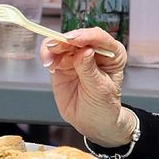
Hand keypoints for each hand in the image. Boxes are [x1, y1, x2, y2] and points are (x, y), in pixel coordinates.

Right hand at [41, 28, 129, 145]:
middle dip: (64, 41)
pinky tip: (48, 64)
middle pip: (77, 37)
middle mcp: (94, 51)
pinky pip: (51, 53)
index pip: (99, 38)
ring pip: (61, 42)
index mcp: (112, 54)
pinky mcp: (62, 63)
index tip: (73, 40)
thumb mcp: (100, 90)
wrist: (92, 122)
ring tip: (49, 61)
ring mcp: (76, 56)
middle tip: (54, 48)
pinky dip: (47, 55)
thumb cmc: (104, 106)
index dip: (85, 37)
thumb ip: (90, 70)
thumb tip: (84, 51)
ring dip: (52, 48)